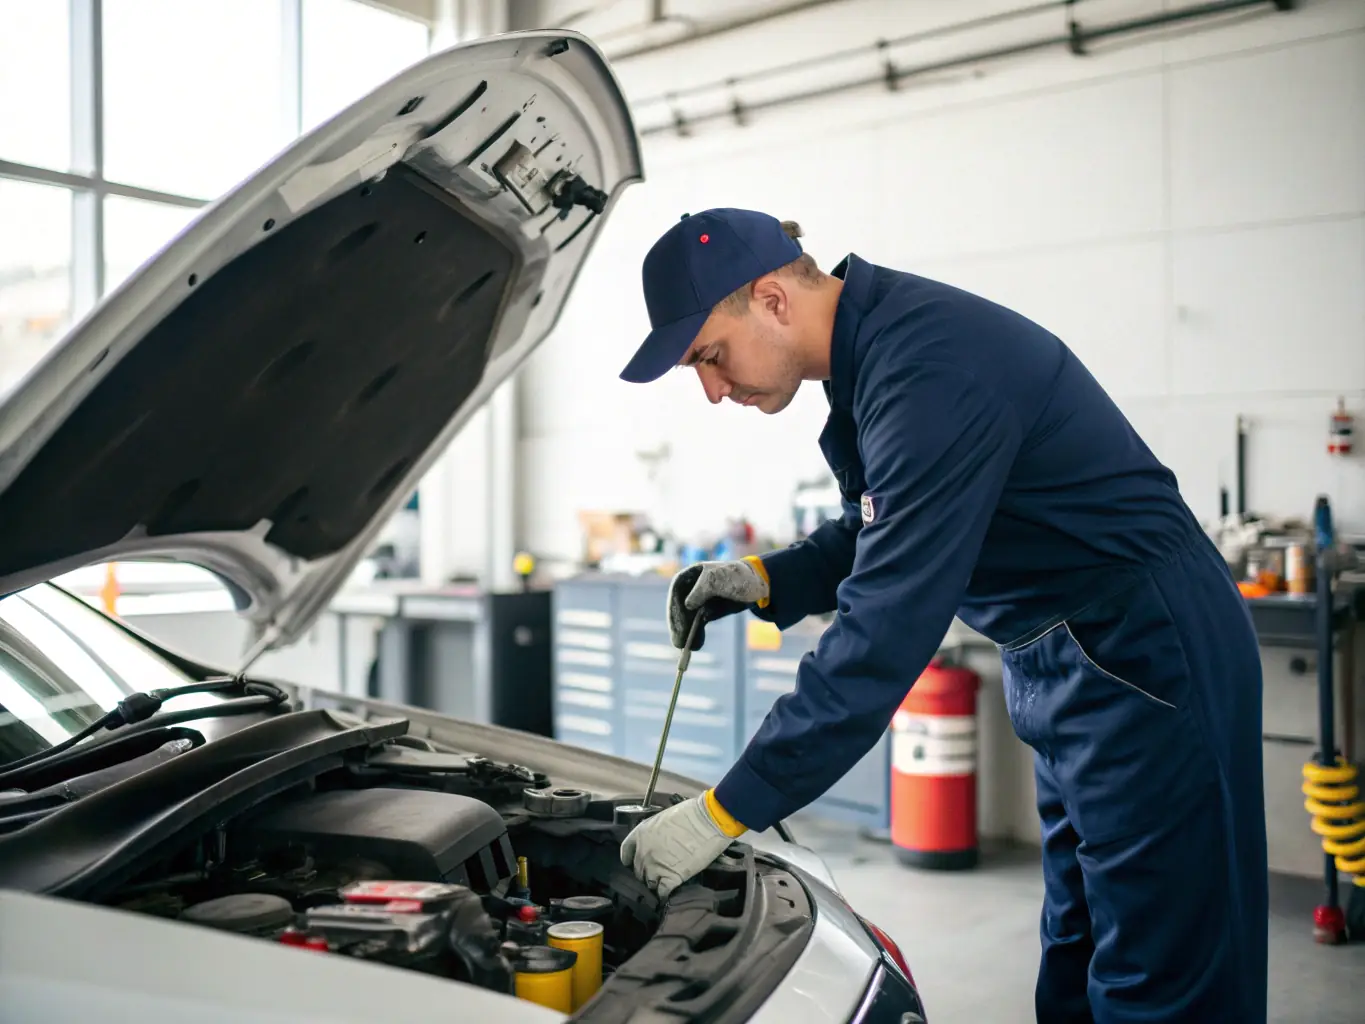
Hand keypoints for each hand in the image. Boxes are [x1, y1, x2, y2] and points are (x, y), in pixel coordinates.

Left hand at [620, 795, 738, 899]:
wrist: (708, 821)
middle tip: (658, 872)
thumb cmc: (691, 814)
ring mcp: (656, 866)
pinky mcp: (671, 878)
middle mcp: (643, 852)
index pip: (626, 853)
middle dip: (646, 873)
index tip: (635, 864)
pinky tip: (669, 893)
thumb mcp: (664, 819)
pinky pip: (662, 892)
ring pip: (649, 883)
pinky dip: (665, 895)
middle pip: (638, 871)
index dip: (631, 860)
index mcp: (640, 834)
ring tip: (665, 883)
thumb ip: (654, 834)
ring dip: (656, 884)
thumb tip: (657, 843)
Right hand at [667, 558, 768, 648]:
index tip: (680, 623)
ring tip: (688, 648)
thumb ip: (703, 589)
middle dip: (679, 624)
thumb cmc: (738, 577)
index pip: (677, 591)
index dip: (676, 607)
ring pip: (686, 618)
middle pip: (679, 606)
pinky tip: (696, 645)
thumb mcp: (721, 579)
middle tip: (680, 642)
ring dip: (685, 633)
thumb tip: (687, 604)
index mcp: (691, 574)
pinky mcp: (704, 612)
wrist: (756, 584)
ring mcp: (697, 601)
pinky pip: (696, 624)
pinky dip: (695, 635)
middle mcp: (690, 588)